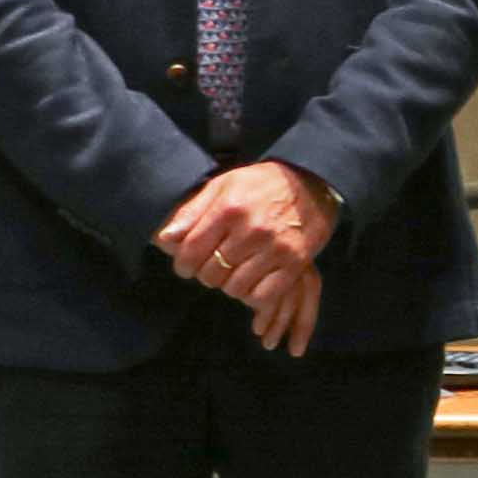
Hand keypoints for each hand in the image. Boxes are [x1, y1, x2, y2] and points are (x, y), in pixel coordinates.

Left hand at [156, 159, 341, 356]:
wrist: (312, 182)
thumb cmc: (261, 184)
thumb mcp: (223, 186)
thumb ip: (191, 212)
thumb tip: (164, 239)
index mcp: (229, 208)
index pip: (190, 251)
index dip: (183, 264)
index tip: (187, 265)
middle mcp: (252, 228)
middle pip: (211, 274)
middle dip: (206, 274)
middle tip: (214, 267)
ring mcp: (276, 247)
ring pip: (235, 288)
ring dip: (230, 285)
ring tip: (234, 272)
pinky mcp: (296, 262)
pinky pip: (263, 296)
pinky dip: (253, 295)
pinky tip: (252, 281)